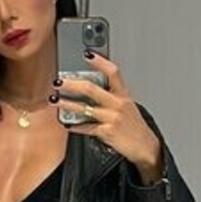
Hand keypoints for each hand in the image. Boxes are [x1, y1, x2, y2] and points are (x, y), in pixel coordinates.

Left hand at [51, 52, 162, 178]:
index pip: (113, 72)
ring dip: (67, 103)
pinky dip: (75, 126)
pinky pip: (86, 128)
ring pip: (84, 108)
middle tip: (58, 81)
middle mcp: (118, 104)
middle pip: (91, 89)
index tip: (87, 54)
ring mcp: (112, 118)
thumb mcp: (128, 107)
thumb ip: (112, 97)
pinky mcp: (106, 132)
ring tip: (55, 100)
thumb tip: (91, 90)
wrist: (145, 147)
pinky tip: (67, 124)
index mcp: (123, 95)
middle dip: (71, 84)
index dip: (100, 62)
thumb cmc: (134, 127)